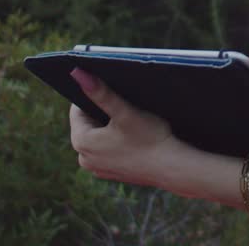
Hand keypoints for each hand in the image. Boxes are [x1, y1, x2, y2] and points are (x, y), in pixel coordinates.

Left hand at [68, 68, 180, 188]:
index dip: (94, 97)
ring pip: (99, 137)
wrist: (172, 167)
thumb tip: (76, 73)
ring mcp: (98, 168)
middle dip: (102, 113)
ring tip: (131, 123)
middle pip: (89, 124)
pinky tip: (134, 139)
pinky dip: (117, 142)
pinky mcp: (111, 173)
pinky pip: (108, 150)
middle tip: (126, 108)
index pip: (78, 110)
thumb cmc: (149, 137)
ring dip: (110, 127)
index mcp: (81, 142)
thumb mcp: (124, 111)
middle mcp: (84, 158)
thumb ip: (100, 92)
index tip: (112, 92)